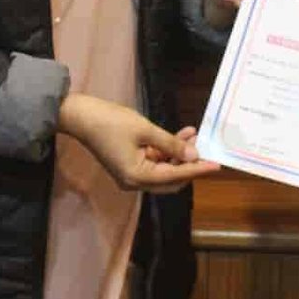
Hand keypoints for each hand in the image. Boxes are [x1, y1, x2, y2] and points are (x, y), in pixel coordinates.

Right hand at [59, 93, 218, 193]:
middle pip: (171, 179)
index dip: (198, 169)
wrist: (81, 116)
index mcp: (138, 177)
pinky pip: (154, 162)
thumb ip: (171, 144)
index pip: (175, 176)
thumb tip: (194, 156)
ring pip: (164, 169)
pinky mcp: (129, 165)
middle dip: (190, 163)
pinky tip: (181, 134)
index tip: (217, 164)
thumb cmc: (111, 122)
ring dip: (180, 154)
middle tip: (206, 148)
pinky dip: (167, 150)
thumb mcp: (145, 130)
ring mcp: (131, 175)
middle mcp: (135, 182)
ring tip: (194, 134)